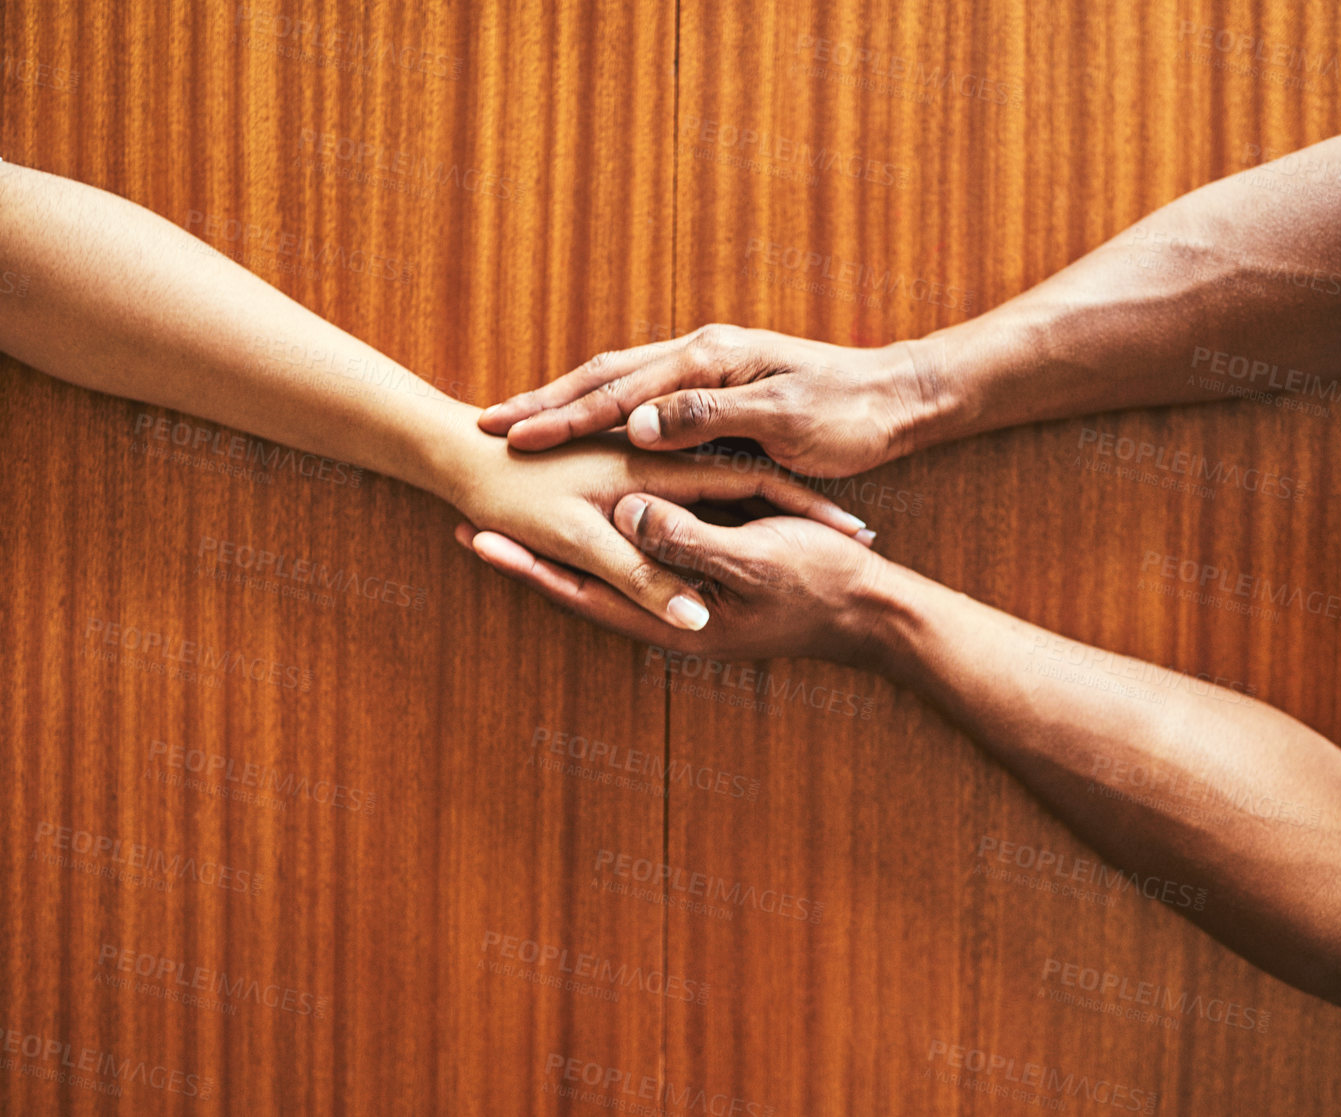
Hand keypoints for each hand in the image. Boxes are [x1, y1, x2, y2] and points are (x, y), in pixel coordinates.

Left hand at [443, 425, 870, 632]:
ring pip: (605, 572)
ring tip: (506, 521)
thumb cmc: (822, 585)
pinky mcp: (705, 574)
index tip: (475, 538)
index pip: (582, 591)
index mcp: (673, 617)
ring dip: (557, 549)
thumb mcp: (754, 559)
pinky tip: (585, 514)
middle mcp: (668, 613)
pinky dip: (603, 536)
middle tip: (466, 527)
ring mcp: (685, 596)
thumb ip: (688, 540)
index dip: (529, 565)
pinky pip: (640, 558)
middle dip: (527, 558)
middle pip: (582, 585)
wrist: (873, 611)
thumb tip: (626, 513)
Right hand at [476, 324, 935, 477]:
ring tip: (514, 424)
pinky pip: (640, 393)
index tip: (510, 437)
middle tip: (487, 426)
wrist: (902, 396)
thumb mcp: (784, 421)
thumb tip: (636, 423)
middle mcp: (700, 354)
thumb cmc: (850, 415)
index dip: (561, 416)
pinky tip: (580, 427)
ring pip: (616, 380)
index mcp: (709, 361)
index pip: (618, 390)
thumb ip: (708, 420)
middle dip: (544, 402)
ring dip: (564, 402)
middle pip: (603, 375)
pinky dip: (598, 407)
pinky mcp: (717, 384)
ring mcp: (707, 365)